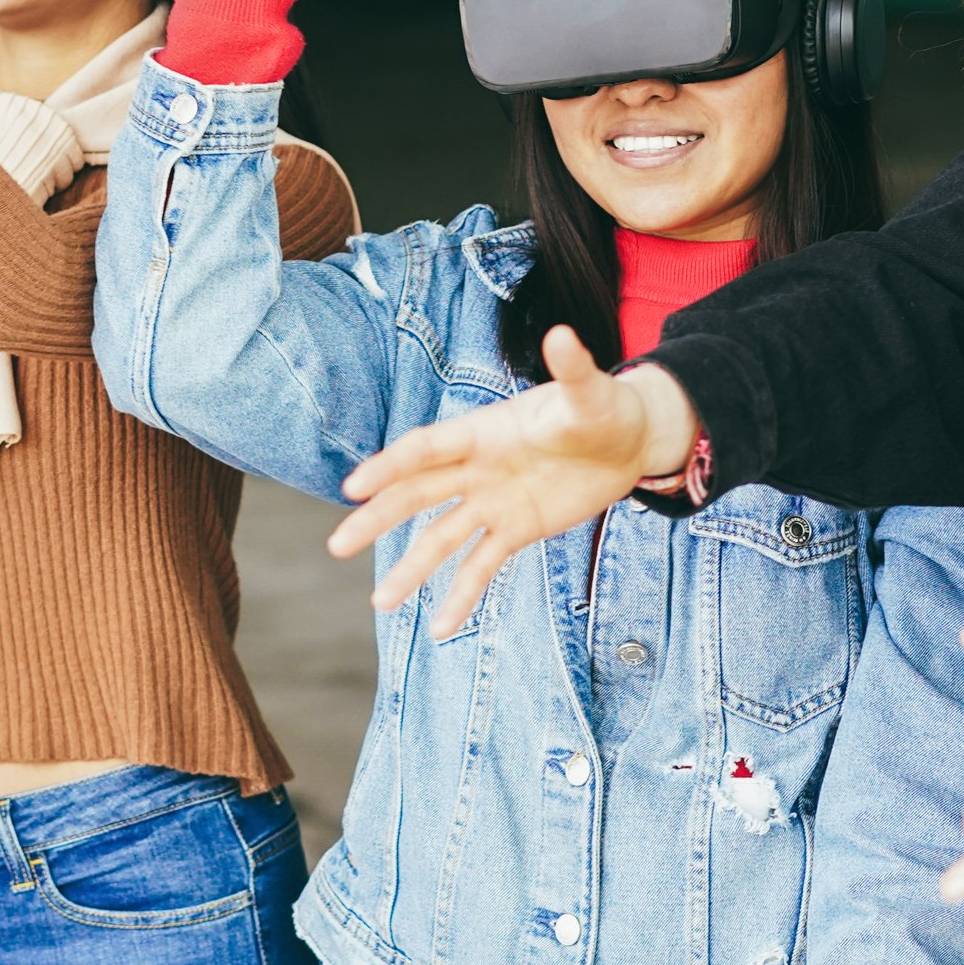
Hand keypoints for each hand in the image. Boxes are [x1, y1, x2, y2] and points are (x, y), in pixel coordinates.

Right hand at [325, 328, 698, 633]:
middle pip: (415, 495)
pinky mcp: (513, 530)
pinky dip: (461, 597)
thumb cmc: (602, 408)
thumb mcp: (590, 392)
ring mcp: (491, 502)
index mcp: (481, 431)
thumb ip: (572, 370)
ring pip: (439, 538)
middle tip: (336, 545)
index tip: (355, 487)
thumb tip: (562, 335)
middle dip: (376, 519)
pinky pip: (480, 567)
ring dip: (410, 568)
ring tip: (380, 603)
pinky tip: (441, 629)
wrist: (627, 442)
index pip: (425, 449)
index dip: (390, 466)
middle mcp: (476, 468)